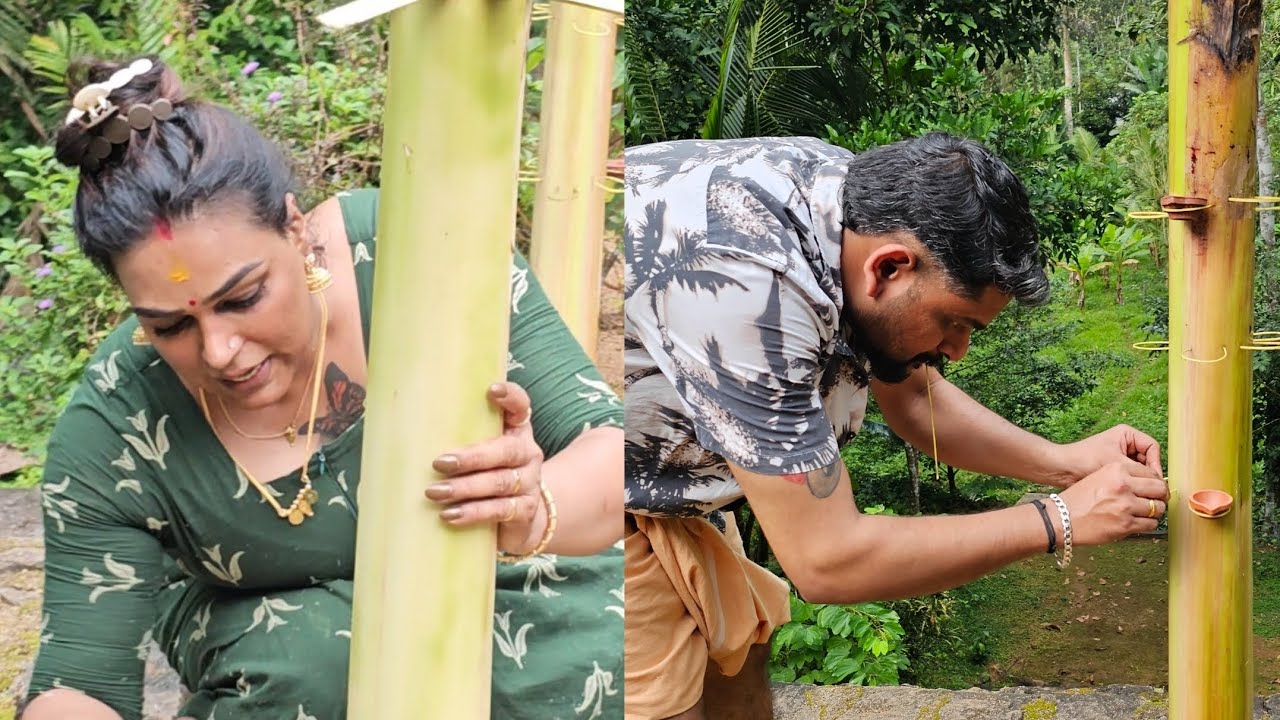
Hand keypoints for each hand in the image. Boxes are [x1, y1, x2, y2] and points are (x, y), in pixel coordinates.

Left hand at [425, 381, 545, 554]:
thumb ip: (447, 438)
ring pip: (499, 482)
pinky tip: (450, 515)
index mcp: (515, 430)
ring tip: (434, 493)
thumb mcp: (475, 453)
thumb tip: (384, 432)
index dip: (510, 397)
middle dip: (473, 456)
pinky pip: (500, 510)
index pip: (520, 406)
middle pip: (506, 450)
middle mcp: (527, 453)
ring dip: (465, 487)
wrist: (518, 521)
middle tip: (439, 462)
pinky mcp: (525, 511)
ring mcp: (529, 483)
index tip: (491, 390)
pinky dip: (474, 512)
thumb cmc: (484, 477)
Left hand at [1055, 424, 1163, 486]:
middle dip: (1148, 474)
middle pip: (1148, 460)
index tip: (1155, 480)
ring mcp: (1120, 455)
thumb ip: (1140, 471)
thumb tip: (1159, 483)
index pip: (1152, 447)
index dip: (1155, 463)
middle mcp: (1125, 443)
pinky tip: (1130, 493)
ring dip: (1140, 481)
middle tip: (1150, 490)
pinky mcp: (1114, 468)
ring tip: (1140, 493)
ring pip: (1140, 470)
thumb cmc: (1085, 460)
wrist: (1062, 469)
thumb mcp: (1116, 463)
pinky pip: (1130, 476)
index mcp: (1127, 434)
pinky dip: (1131, 484)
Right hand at [1057, 460, 1167, 545]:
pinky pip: (1151, 524)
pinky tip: (1138, 522)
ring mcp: (1125, 505)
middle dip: (1161, 496)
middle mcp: (1123, 485)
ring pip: (1158, 508)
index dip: (1155, 482)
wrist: (1060, 518)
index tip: (1154, 488)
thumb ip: (1123, 477)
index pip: (1150, 473)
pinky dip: (1148, 524)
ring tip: (1147, 513)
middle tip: (1158, 500)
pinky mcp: (1126, 524)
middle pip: (1159, 489)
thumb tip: (1148, 485)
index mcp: (1116, 469)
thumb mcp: (1099, 477)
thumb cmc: (1078, 499)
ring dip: (1156, 512)